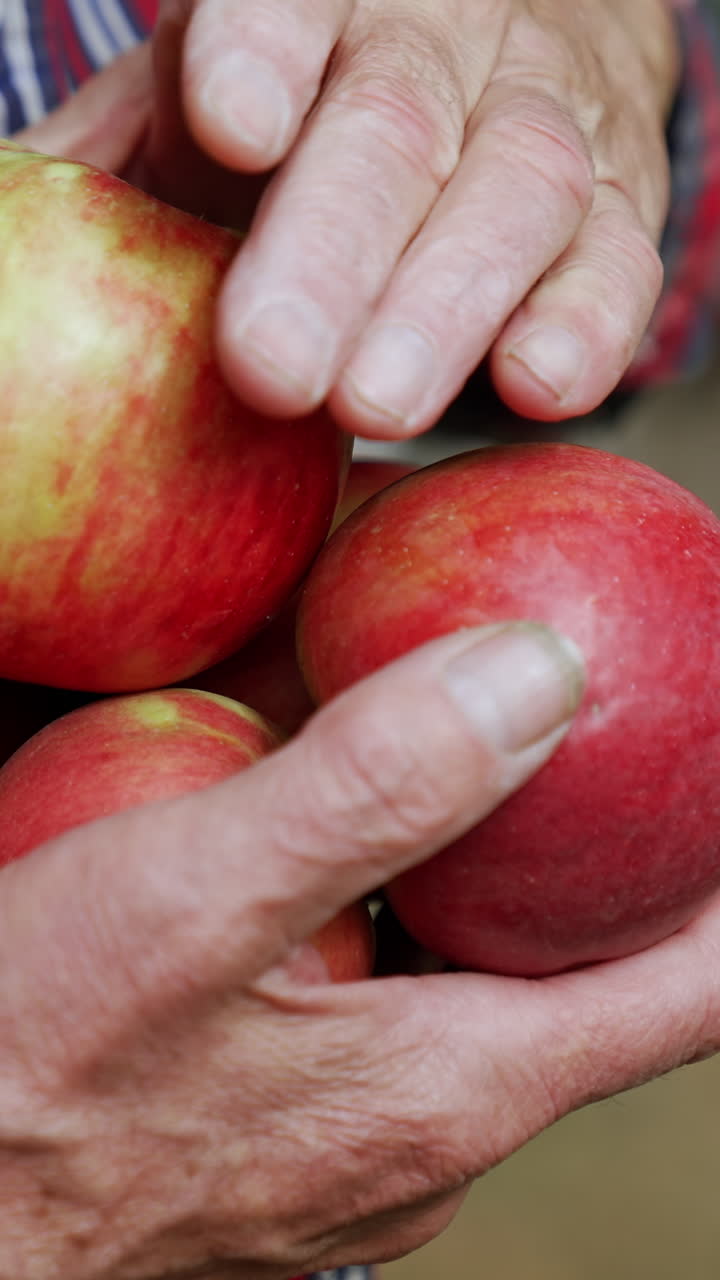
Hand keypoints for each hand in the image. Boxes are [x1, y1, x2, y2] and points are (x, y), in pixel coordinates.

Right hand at [0, 621, 588, 1278]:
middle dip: (624, 858)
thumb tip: (545, 673)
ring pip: (493, 986)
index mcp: (453, 1088)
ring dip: (514, 880)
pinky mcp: (291, 1116)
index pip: (687, 988)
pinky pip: (401, 998)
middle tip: (636, 737)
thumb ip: (372, 792)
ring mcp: (360, 1135)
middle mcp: (429, 1130)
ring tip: (509, 766)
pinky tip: (364, 844)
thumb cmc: (24, 1075)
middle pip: (598, 982)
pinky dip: (416, 907)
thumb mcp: (190, 904)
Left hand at [17, 0, 678, 440]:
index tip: (227, 123)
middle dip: (332, 246)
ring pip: (519, 191)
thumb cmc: (324, 101)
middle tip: (274, 367)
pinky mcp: (624, 211)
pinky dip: (587, 327)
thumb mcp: (223, 93)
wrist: (509, 60)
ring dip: (446, 305)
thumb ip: (132, 144)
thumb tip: (13, 211)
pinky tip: (536, 385)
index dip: (265, 49)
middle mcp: (448, 41)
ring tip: (378, 405)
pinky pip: (621, 264)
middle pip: (395, 123)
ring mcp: (548, 121)